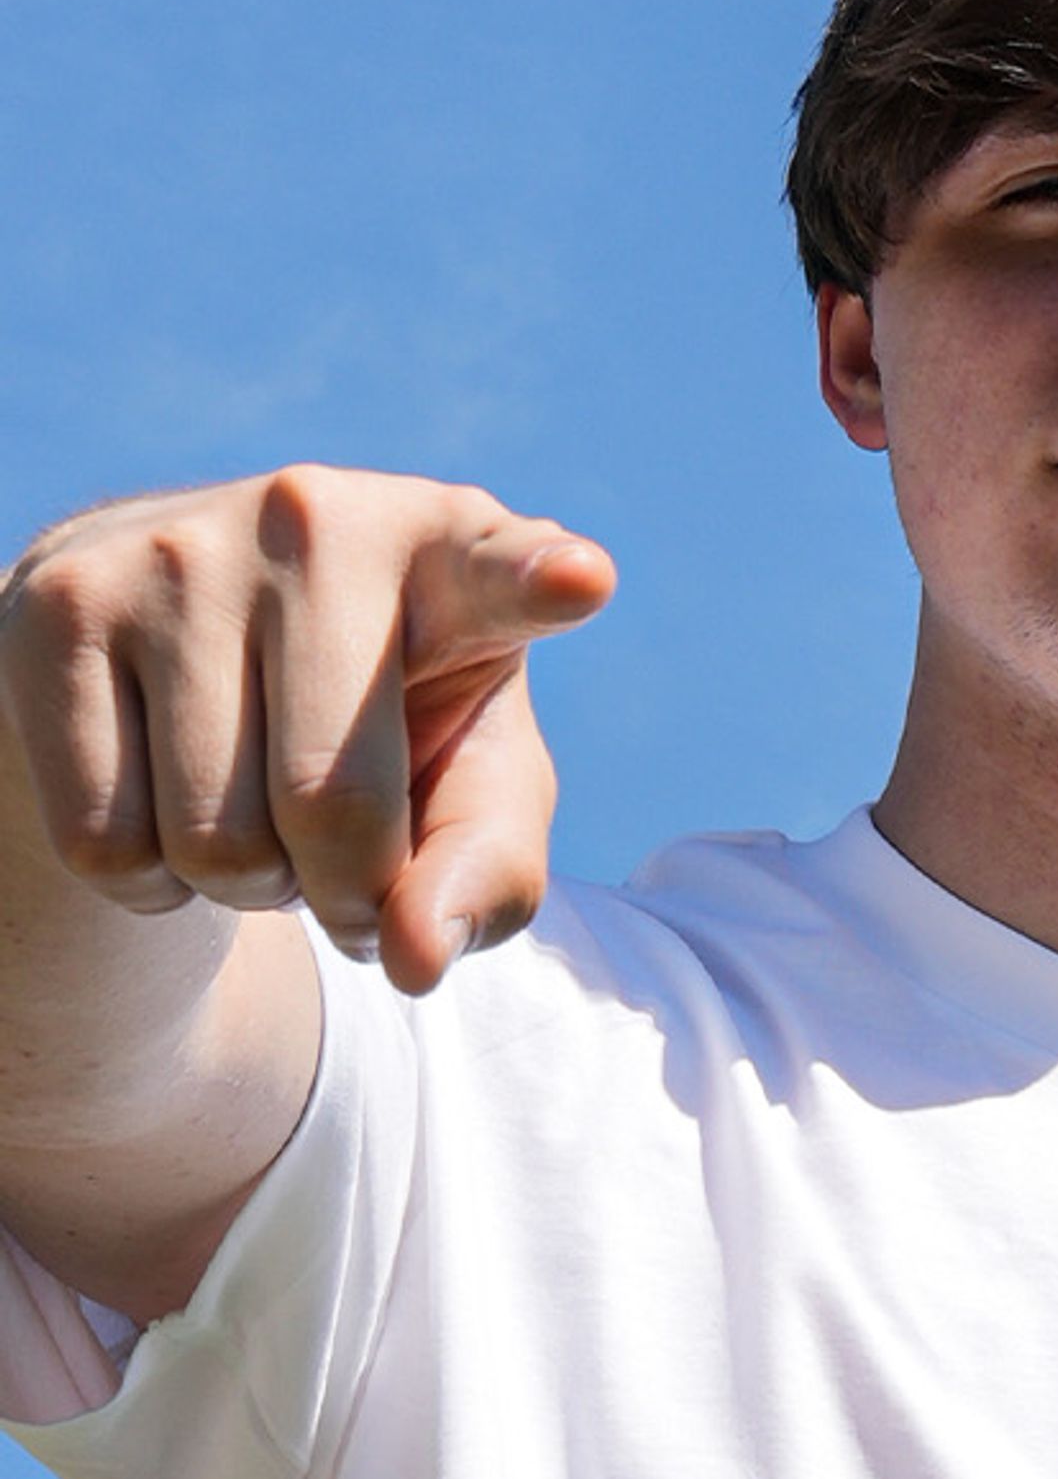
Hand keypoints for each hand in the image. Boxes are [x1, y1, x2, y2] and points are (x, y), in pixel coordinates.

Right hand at [0, 466, 610, 992]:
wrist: (180, 642)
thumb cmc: (376, 728)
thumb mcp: (472, 791)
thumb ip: (483, 878)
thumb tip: (411, 957)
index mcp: (451, 552)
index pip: (501, 571)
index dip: (538, 579)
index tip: (579, 581)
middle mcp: (313, 520)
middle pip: (332, 809)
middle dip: (345, 893)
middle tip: (345, 859)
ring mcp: (173, 551)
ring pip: (210, 841)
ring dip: (245, 888)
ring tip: (258, 812)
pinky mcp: (58, 605)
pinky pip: (103, 841)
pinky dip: (148, 883)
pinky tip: (169, 807)